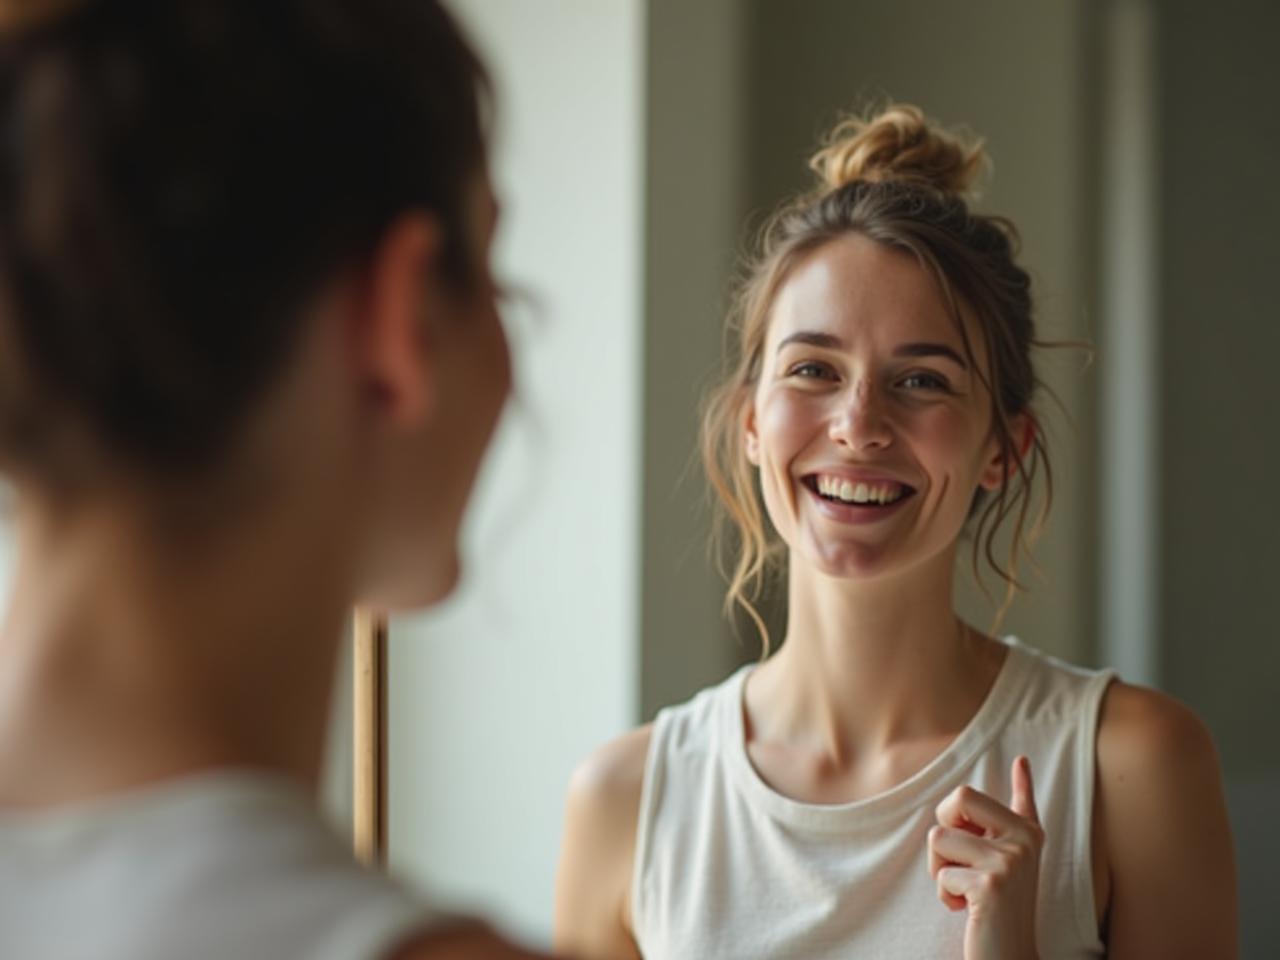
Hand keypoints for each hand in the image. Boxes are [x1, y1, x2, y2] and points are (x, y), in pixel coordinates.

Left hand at [928, 756, 1043, 959]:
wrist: (1009, 957)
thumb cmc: (997, 913)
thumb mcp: (1001, 870)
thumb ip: (994, 838)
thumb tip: (989, 797)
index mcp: (1029, 835)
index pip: (1024, 799)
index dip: (1023, 780)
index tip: (1021, 759)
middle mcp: (1026, 840)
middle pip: (959, 797)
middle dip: (942, 824)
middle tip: (956, 859)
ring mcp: (1011, 860)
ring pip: (939, 837)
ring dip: (939, 869)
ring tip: (964, 890)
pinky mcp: (993, 883)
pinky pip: (941, 874)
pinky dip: (945, 895)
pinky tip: (967, 910)